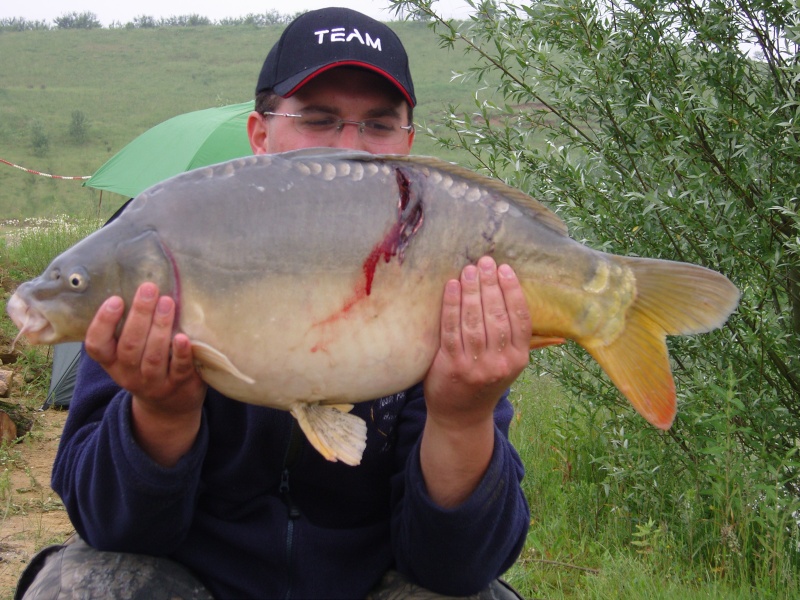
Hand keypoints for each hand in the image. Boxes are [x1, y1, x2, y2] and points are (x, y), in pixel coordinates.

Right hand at [85, 282, 205, 465]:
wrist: (169, 407)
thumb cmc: (147, 366)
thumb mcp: (129, 353)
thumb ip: (128, 328)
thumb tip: (136, 283)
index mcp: (112, 363)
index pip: (96, 346)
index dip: (103, 324)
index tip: (115, 299)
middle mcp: (128, 374)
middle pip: (130, 345)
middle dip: (139, 315)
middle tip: (149, 288)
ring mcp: (154, 382)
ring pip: (153, 356)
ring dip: (160, 328)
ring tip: (168, 302)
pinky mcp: (179, 385)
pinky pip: (179, 369)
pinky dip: (181, 353)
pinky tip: (184, 337)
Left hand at [420, 257, 531, 506]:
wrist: (460, 417)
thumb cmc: (485, 382)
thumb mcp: (509, 365)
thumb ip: (520, 341)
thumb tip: (547, 322)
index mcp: (518, 359)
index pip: (520, 319)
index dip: (512, 291)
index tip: (505, 269)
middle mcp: (500, 363)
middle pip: (496, 316)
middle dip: (490, 285)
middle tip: (484, 261)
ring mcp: (475, 365)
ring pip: (474, 321)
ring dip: (471, 291)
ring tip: (468, 270)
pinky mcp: (451, 365)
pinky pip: (451, 330)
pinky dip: (451, 306)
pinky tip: (451, 287)